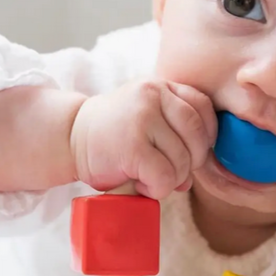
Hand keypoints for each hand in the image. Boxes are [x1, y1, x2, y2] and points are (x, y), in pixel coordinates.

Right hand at [70, 79, 216, 198]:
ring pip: (182, 160)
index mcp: (161, 86)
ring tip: (149, 177)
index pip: (204, 108)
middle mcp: (154, 95)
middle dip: (191, 163)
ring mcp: (142, 118)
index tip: (191, 152)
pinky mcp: (132, 146)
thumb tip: (191, 178)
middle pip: (197, 136)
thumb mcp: (148, 121)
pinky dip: (157, 188)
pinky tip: (140, 183)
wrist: (70, 137)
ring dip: (171, 179)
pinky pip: (164, 176)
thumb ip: (176, 137)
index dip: (205, 137)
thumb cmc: (113, 135)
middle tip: (171, 172)